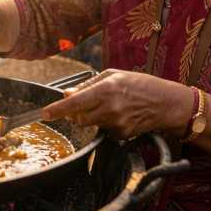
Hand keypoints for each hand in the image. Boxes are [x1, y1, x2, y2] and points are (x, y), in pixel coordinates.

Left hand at [42, 69, 193, 139]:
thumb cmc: (140, 84)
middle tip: (84, 102)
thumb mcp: (113, 75)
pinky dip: (105, 122)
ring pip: (89, 124)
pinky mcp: (121, 135)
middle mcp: (110, 109)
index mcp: (106, 90)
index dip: (57, 109)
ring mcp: (116, 124)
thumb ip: (88, 85)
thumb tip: (67, 94)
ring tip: (109, 105)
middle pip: (78, 117)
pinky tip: (120, 114)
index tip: (44, 113)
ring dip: (91, 116)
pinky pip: (103, 130)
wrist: (166, 103)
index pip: (75, 103)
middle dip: (75, 112)